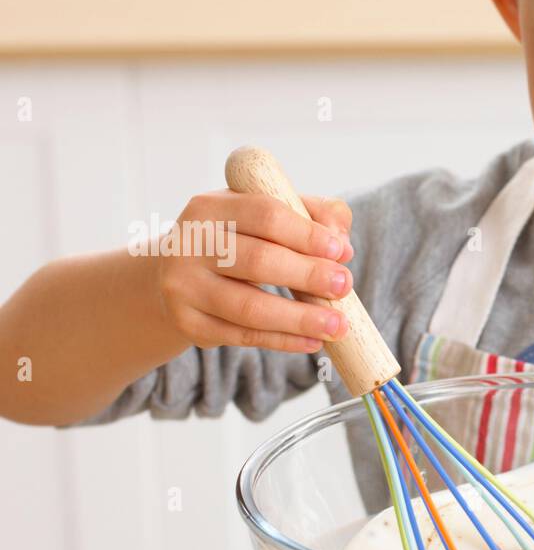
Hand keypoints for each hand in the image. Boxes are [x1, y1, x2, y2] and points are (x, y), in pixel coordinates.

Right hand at [154, 190, 354, 352]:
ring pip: (250, 307)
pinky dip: (283, 340)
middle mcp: (189, 245)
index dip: (307, 234)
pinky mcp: (188, 324)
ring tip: (337, 326)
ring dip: (300, 319)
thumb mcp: (261, 216)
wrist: (174, 278)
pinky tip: (313, 341)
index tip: (340, 251)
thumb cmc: (232, 242)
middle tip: (344, 286)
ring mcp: (183, 287)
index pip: (265, 214)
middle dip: (308, 275)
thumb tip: (341, 238)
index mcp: (210, 208)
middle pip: (258, 260)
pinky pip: (243, 336)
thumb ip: (309, 213)